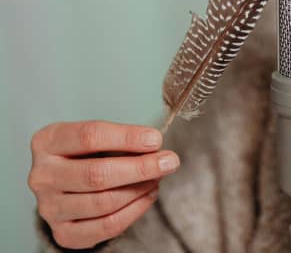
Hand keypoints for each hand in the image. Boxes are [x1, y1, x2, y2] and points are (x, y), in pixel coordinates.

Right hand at [28, 120, 180, 248]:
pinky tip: (149, 195)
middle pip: (96, 174)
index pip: (89, 136)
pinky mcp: (63, 232)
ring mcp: (49, 207)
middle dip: (140, 167)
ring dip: (140, 189)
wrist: (66, 184)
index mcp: (48, 142)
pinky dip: (135, 210)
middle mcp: (42, 176)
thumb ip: (122, 139)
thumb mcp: (98, 136)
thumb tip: (155, 147)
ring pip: (103, 202)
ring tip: (159, 177)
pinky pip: (106, 226)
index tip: (156, 139)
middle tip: (170, 161)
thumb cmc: (88, 153)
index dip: (127, 138)